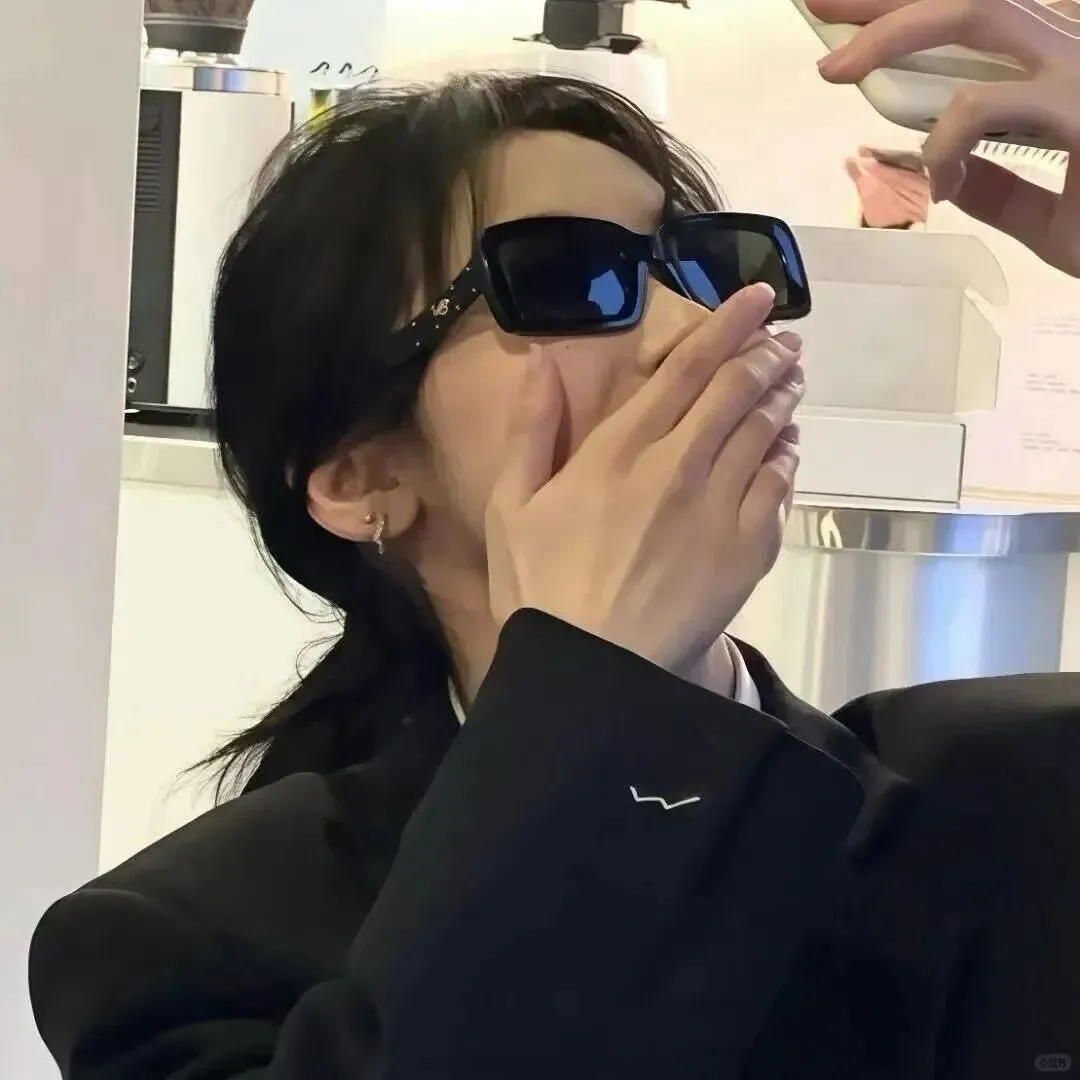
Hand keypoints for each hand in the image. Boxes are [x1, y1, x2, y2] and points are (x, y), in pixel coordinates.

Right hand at [485, 284, 802, 674]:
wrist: (593, 672)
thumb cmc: (541, 589)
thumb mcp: (509, 505)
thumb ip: (529, 430)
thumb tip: (542, 363)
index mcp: (620, 448)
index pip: (687, 368)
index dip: (726, 325)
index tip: (756, 297)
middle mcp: (680, 465)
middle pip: (738, 390)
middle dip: (766, 354)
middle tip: (785, 338)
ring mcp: (722, 507)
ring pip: (767, 431)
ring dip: (783, 395)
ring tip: (793, 376)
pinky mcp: (749, 549)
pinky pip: (780, 486)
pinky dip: (789, 454)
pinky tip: (790, 443)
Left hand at [808, 0, 1079, 274]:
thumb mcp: (1054, 212)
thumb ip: (1001, 189)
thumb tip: (940, 174)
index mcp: (1067, 68)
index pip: (982, 20)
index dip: (909, 12)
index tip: (848, 21)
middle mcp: (1077, 48)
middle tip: (817, 5)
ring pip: (980, 10)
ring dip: (897, 32)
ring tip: (835, 69)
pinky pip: (987, 105)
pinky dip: (942, 141)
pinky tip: (934, 176)